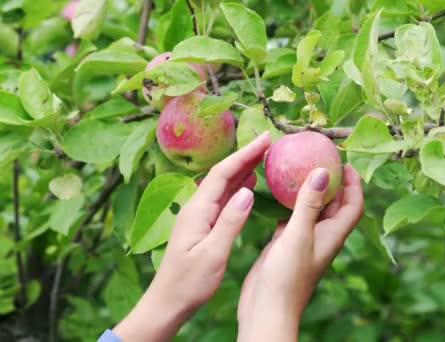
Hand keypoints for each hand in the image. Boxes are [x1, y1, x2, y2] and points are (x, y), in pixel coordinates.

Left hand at [113, 132, 270, 341]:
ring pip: (223, 185)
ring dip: (242, 168)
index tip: (265, 139)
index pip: (222, 173)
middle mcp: (196, 208)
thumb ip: (230, 222)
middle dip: (245, 155)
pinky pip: (223, 199)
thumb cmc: (188, 283)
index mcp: (197, 210)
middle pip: (223, 174)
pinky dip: (238, 186)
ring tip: (263, 156)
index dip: (244, 154)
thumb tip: (248, 191)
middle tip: (269, 142)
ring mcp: (199, 216)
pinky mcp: (203, 226)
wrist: (167, 303)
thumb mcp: (212, 254)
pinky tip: (249, 183)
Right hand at [237, 165, 363, 341]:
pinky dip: (288, 203)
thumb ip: (309, 204)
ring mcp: (302, 241)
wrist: (266, 309)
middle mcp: (321, 236)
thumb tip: (323, 171)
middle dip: (332, 182)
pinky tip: (276, 192)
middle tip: (321, 158)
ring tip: (299, 168)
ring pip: (311, 210)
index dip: (354, 184)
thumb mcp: (298, 236)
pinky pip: (291, 218)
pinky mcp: (284, 244)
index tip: (346, 162)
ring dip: (309, 190)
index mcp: (332, 235)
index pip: (353, 205)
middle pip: (334, 204)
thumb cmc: (286, 277)